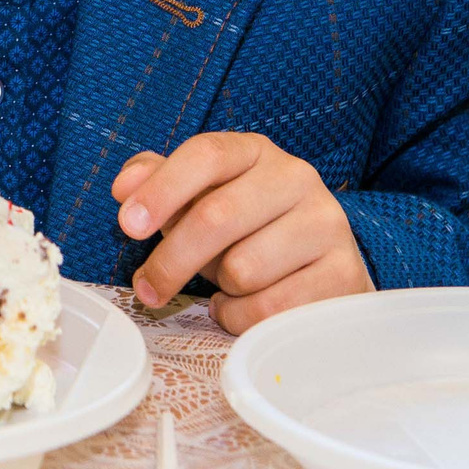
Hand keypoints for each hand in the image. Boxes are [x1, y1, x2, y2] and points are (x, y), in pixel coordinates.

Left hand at [111, 131, 373, 331]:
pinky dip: (241, 316)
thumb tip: (125, 186)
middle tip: (147, 289)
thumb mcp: (201, 197)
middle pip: (216, 216)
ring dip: (219, 288)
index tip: (127, 224)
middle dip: (171, 260)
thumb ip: (159, 184)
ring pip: (242, 269)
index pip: (206, 155)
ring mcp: (326, 224)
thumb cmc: (247, 227)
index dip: (162, 189)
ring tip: (228, 282)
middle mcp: (296, 178)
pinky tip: (245, 304)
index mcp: (255, 152)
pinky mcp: (343, 273)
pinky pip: (268, 308)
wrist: (323, 261)